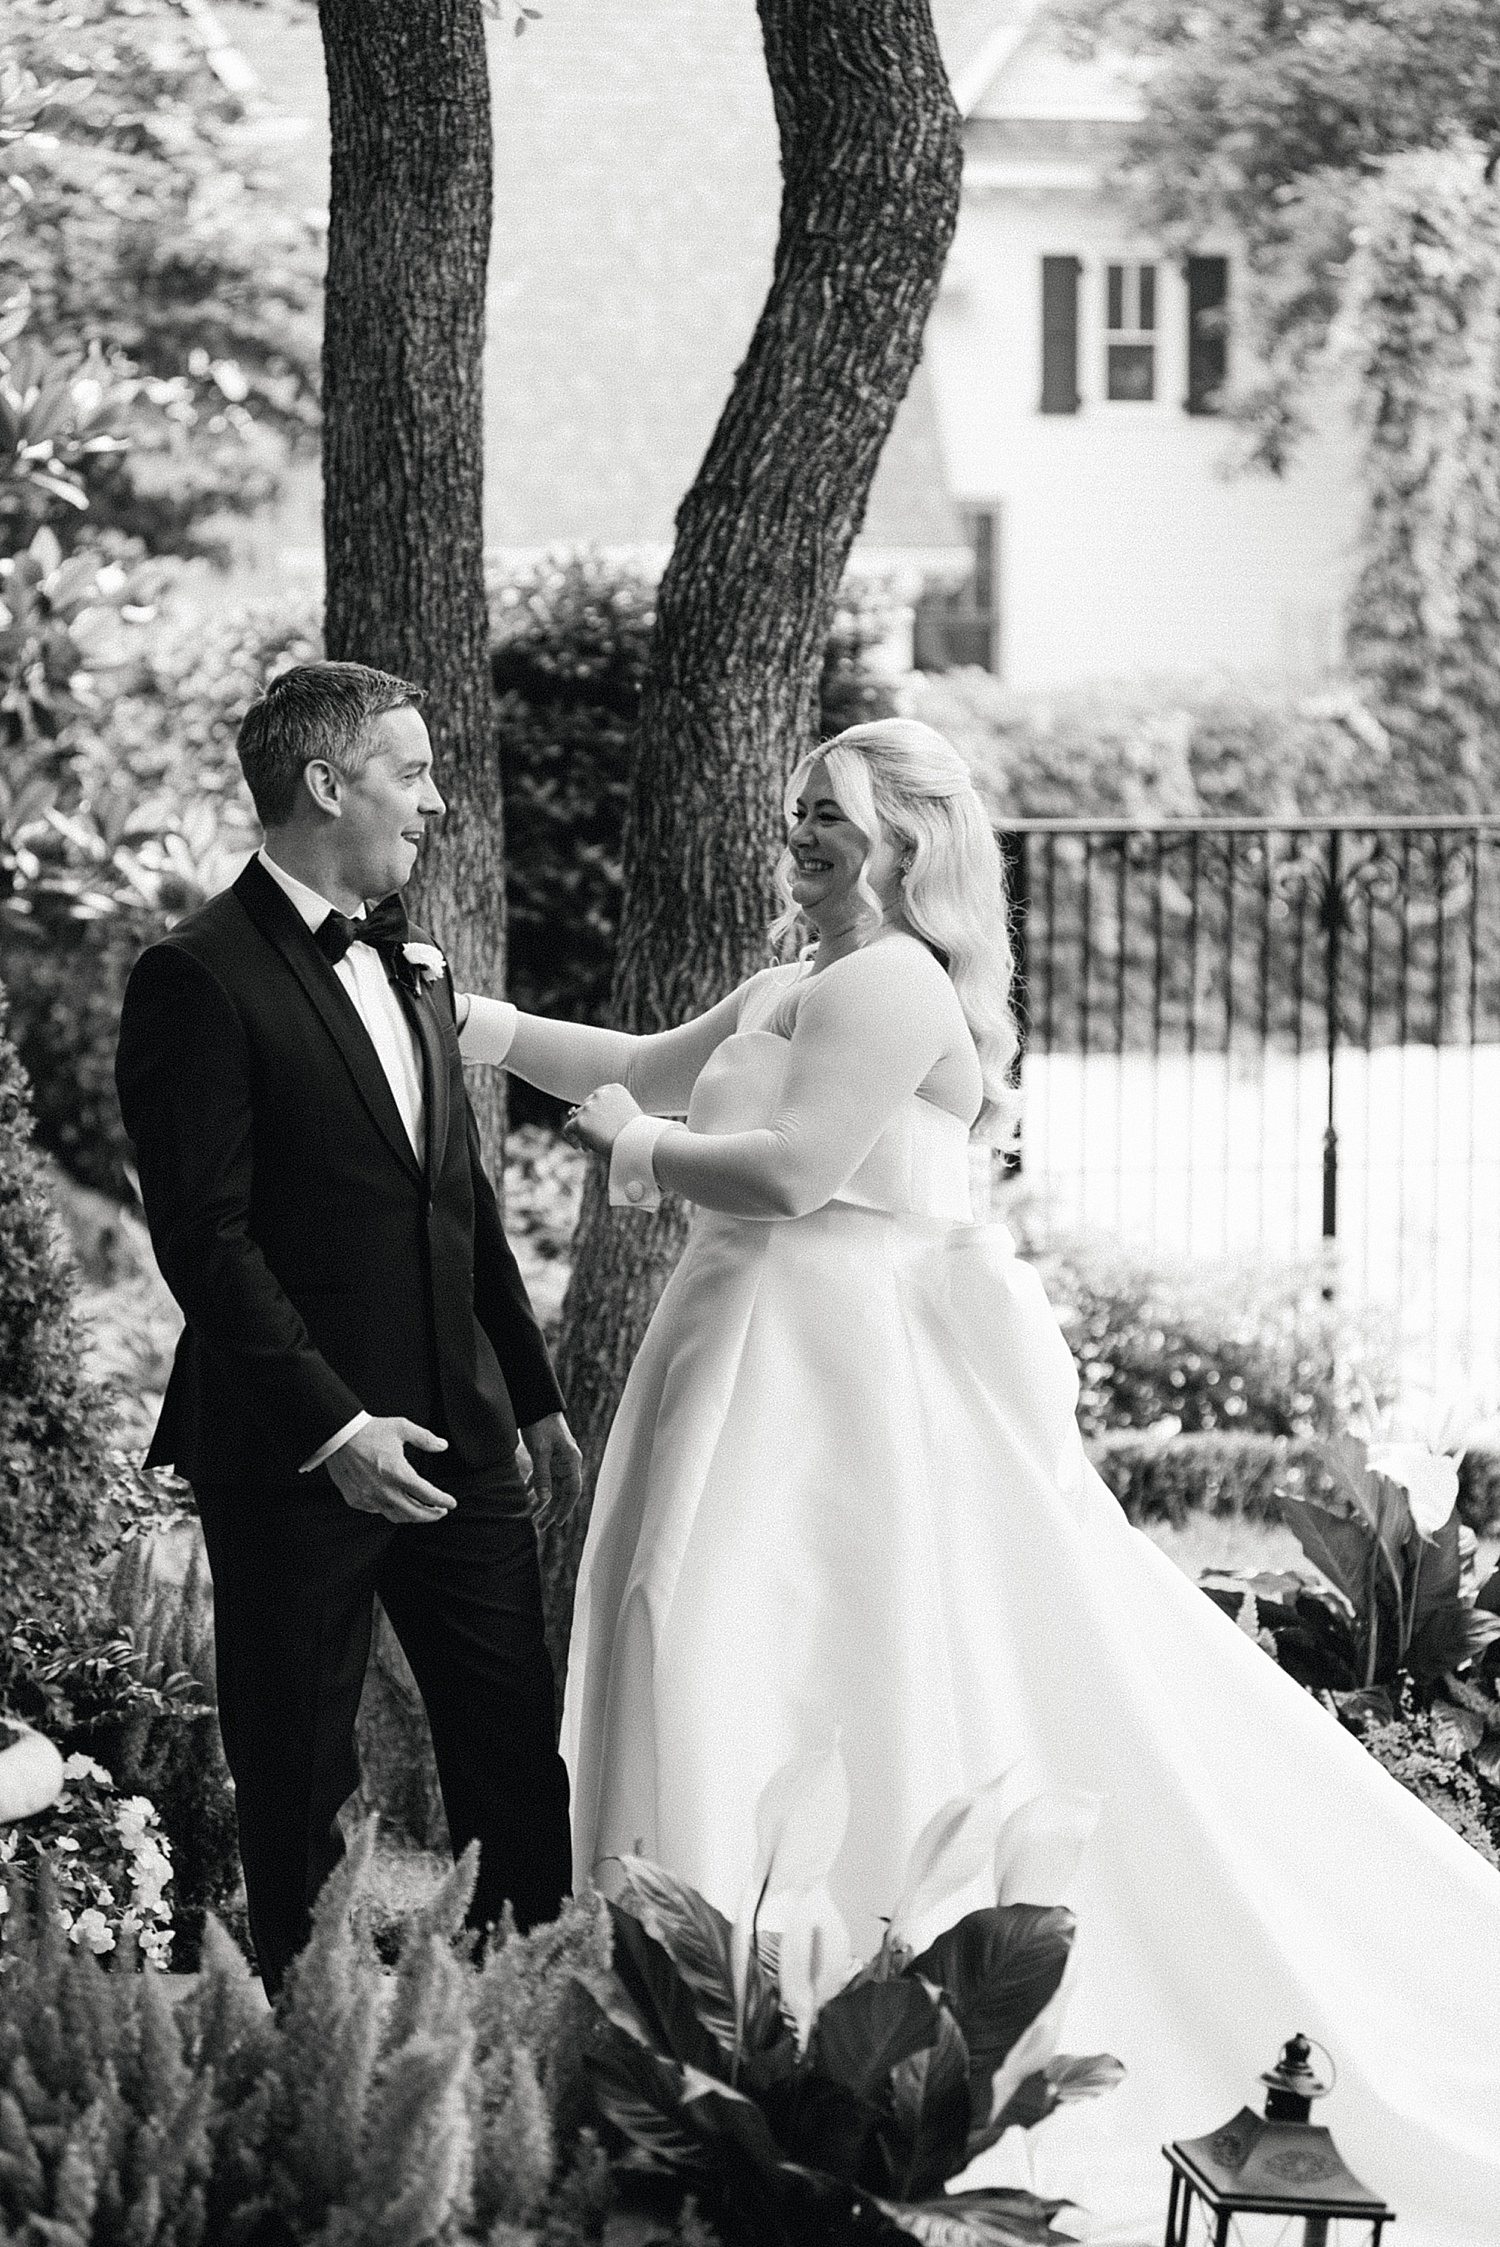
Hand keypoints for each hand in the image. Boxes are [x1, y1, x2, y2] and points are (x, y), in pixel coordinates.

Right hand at [325, 1416, 455, 1523]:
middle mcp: (385, 1490)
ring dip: (413, 1517)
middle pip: (415, 1513)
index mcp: (399, 1473)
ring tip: (422, 1512)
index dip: (442, 1501)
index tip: (451, 1503)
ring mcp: (369, 1498)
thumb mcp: (401, 1427)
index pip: (427, 1494)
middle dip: (431, 1515)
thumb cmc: (370, 1431)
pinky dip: (391, 1510)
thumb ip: (425, 1438)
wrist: (338, 1436)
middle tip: (440, 1512)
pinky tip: (396, 1504)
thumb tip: (443, 1446)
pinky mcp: (356, 1500)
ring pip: (397, 1516)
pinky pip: (378, 1511)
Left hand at [520, 1411, 583, 1531]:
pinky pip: (542, 1478)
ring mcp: (557, 1461)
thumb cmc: (542, 1425)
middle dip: (552, 1509)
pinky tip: (525, 1497)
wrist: (537, 1405)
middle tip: (542, 1526)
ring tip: (532, 1516)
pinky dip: (534, 1488)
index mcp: (571, 1461)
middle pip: (561, 1492)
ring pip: (551, 1487)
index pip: (573, 1490)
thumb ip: (543, 1475)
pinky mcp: (546, 1457)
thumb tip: (544, 1499)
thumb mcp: (541, 1451)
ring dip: (542, 1501)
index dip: (566, 1508)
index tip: (558, 1522)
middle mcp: (566, 1463)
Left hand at [562, 1083, 641, 1158]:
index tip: (599, 1126)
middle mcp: (599, 1093)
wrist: (637, 1141)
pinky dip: (572, 1138)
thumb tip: (594, 1121)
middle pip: (586, 1108)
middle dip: (589, 1123)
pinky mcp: (580, 1121)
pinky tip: (578, 1147)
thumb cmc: (638, 1134)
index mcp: (613, 1089)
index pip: (597, 1098)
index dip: (596, 1113)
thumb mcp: (628, 1115)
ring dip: (582, 1132)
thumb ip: (611, 1112)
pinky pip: (568, 1129)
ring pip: (578, 1119)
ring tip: (588, 1146)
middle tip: (593, 1138)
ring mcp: (588, 1107)